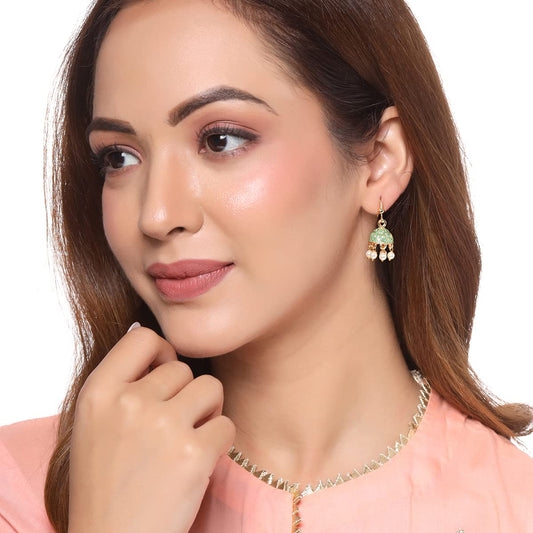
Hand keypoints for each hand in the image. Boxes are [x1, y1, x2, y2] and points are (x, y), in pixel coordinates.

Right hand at [68, 324, 234, 532]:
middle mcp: (128, 403)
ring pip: (210, 388)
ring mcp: (162, 426)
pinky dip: (218, 442)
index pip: (142, 338)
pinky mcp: (193, 453)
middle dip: (185, 393)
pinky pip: (226, 424)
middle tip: (172, 426)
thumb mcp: (94, 424)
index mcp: (97, 392)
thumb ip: (123, 383)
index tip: (161, 376)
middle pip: (182, 367)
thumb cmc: (107, 483)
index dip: (160, 353)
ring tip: (186, 440)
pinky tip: (197, 463)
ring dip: (207, 411)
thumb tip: (162, 345)